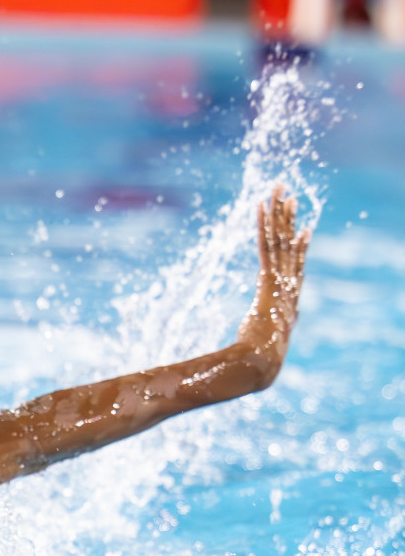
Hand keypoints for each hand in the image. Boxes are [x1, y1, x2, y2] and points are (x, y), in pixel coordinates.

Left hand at [236, 184, 310, 379]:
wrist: (262, 363)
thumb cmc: (259, 359)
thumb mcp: (262, 341)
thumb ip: (261, 334)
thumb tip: (254, 337)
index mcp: (288, 298)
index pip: (292, 263)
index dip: (297, 243)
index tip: (301, 226)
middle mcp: (288, 286)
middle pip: (288, 244)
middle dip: (288, 218)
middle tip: (288, 193)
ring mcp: (280, 282)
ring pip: (280, 241)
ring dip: (280, 214)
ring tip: (283, 192)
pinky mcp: (267, 281)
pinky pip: (265, 248)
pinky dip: (264, 227)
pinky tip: (265, 209)